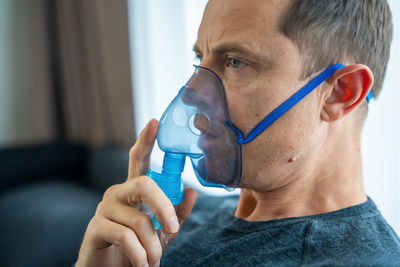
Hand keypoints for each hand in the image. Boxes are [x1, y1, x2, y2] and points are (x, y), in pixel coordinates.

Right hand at [76, 119, 196, 266]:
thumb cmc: (136, 248)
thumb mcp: (162, 231)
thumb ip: (176, 212)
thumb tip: (192, 191)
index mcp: (134, 190)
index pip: (138, 160)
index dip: (145, 140)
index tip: (154, 122)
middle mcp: (117, 193)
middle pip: (144, 183)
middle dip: (164, 207)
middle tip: (173, 230)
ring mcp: (104, 208)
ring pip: (140, 220)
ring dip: (153, 247)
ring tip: (153, 261)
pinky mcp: (95, 227)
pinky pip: (125, 237)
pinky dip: (140, 255)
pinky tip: (141, 264)